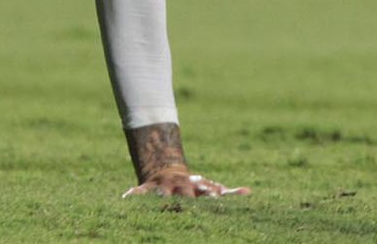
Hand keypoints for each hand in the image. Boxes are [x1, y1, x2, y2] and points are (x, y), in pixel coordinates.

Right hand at [123, 168, 249, 198]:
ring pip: (161, 193)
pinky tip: (127, 197)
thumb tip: (248, 192)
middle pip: (183, 192)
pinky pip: (137, 191)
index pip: (205, 191)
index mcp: (195, 186)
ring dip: (161, 197)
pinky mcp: (145, 189)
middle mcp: (179, 185)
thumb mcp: (208, 188)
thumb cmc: (192, 186)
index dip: (211, 194)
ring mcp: (162, 187)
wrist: (167, 170)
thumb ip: (227, 193)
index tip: (217, 198)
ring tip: (160, 202)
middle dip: (186, 198)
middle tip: (189, 206)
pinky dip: (132, 193)